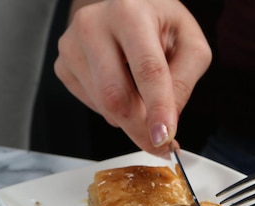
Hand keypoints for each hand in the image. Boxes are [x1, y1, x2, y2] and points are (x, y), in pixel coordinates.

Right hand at [54, 0, 211, 155]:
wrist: (129, 9)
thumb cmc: (161, 25)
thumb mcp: (190, 46)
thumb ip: (184, 83)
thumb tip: (167, 123)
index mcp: (131, 13)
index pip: (147, 69)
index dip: (158, 108)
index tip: (165, 138)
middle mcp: (94, 24)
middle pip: (116, 95)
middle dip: (141, 128)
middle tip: (161, 142)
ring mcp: (72, 45)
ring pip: (103, 106)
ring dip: (130, 118)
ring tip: (145, 99)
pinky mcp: (63, 65)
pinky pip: (92, 105)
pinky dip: (113, 111)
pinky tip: (124, 89)